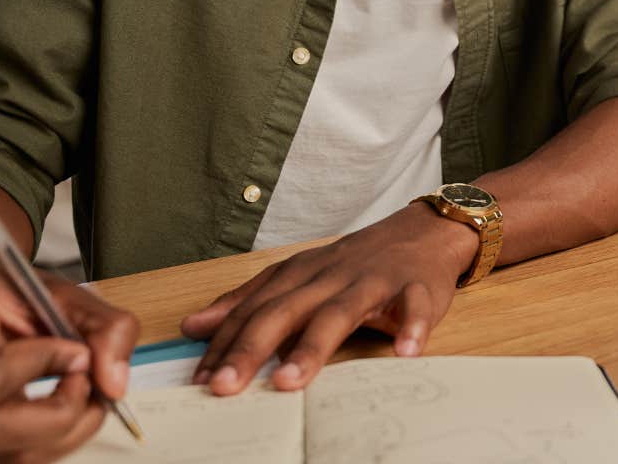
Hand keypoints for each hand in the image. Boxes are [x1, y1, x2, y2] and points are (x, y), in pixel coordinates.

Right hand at [0, 266, 139, 463]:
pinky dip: (39, 440)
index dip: (43, 369)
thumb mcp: (64, 290)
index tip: (75, 351)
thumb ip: (106, 328)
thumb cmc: (5, 287)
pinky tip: (54, 408)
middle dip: (55, 419)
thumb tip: (113, 386)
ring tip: (79, 397)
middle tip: (87, 387)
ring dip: (54, 436)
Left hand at [180, 204, 478, 394]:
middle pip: (286, 311)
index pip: (254, 310)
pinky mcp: (417, 288)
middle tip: (224, 385)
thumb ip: (249, 301)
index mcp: (301, 275)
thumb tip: (194, 326)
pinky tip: (405, 353)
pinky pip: (414, 307)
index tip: (199, 379)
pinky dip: (412, 327)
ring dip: (313, 346)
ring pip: (340, 312)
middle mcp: (331, 276)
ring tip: (290, 381)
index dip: (225, 343)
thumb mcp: (298, 275)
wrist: (423, 232)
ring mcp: (374, 281)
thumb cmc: (356, 264)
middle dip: (253, 348)